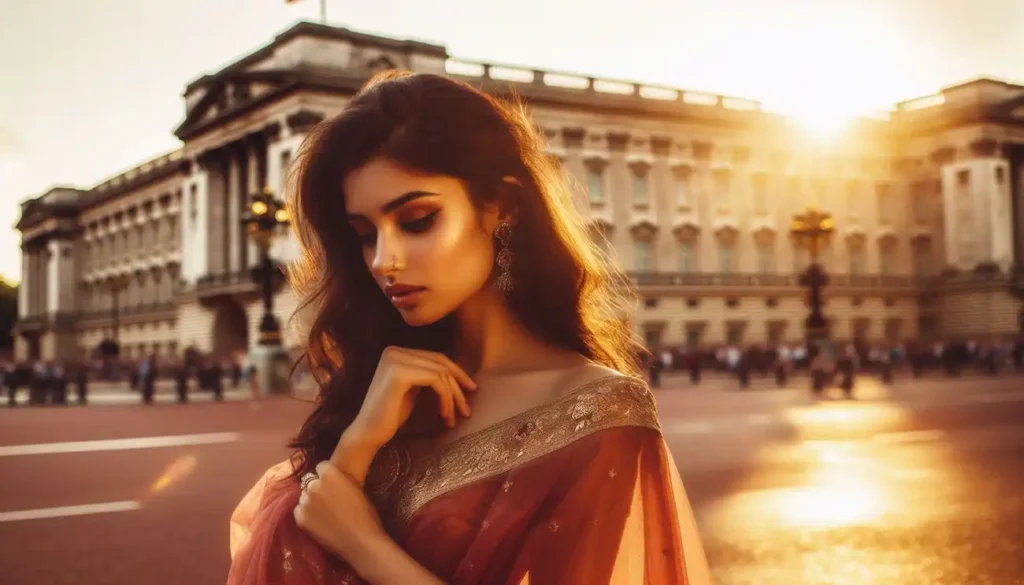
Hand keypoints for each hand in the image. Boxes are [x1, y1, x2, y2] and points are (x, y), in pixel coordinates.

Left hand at [293, 462, 384, 572]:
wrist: (360, 541)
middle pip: (310, 481)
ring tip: (323, 512)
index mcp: (329, 474)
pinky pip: (299, 510)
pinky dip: (306, 514)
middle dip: (318, 487)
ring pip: (304, 496)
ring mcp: (305, 503)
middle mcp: (313, 485)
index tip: (334, 484)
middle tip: (328, 499)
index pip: (322, 467)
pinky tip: (318, 521)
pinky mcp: (300, 519)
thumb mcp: (355, 487)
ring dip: (311, 500)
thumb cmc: (365, 514)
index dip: (328, 475)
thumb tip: (334, 477)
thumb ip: (341, 479)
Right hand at [337, 346, 476, 455]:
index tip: (471, 390)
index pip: (436, 357)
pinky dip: (445, 397)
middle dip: (458, 386)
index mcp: (396, 352)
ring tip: (453, 417)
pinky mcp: (398, 373)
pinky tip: (443, 415)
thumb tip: (456, 372)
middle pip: (440, 363)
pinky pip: (435, 380)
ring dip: (452, 396)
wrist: (368, 434)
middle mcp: (394, 351)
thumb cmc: (390, 416)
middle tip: (467, 409)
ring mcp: (395, 360)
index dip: (457, 373)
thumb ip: (426, 375)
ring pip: (440, 372)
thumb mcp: (412, 389)